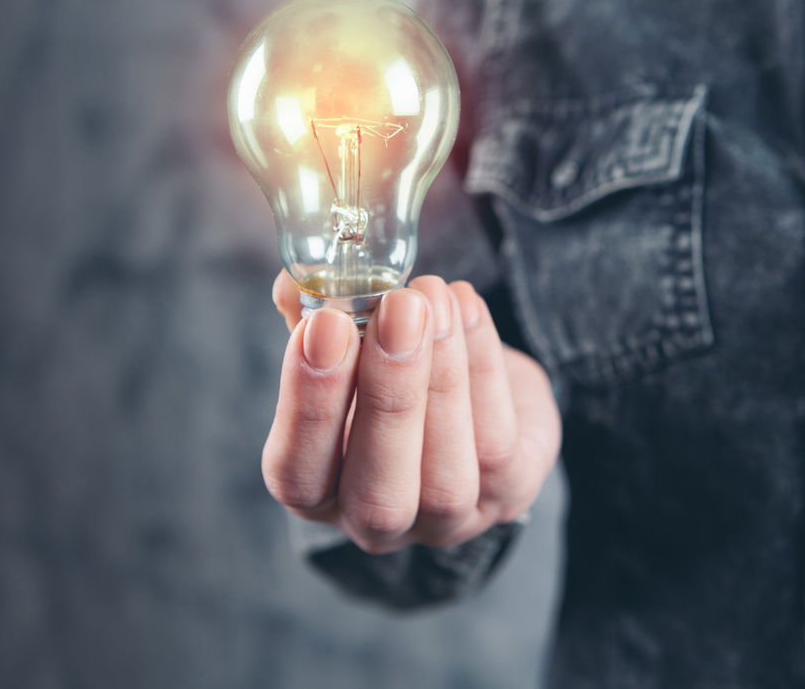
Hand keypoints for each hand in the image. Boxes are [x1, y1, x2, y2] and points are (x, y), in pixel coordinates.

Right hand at [264, 270, 561, 553]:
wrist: (476, 381)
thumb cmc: (392, 367)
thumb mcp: (348, 345)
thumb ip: (316, 318)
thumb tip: (295, 283)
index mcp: (321, 490)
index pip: (297, 474)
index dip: (308, 406)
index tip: (324, 326)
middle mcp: (378, 521)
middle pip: (378, 496)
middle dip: (389, 395)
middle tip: (399, 309)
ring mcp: (448, 519)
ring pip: (446, 476)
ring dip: (444, 378)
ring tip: (435, 298)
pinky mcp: (509, 493)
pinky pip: (499, 445)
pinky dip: (484, 368)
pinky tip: (467, 308)